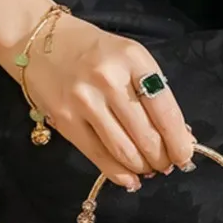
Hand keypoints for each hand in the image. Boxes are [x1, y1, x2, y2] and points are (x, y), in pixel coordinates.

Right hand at [22, 13, 194, 190]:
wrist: (38, 42)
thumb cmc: (93, 52)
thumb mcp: (130, 59)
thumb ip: (154, 94)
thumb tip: (180, 138)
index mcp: (134, 59)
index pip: (166, 111)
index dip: (179, 142)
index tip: (185, 157)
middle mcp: (109, 79)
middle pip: (147, 135)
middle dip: (162, 158)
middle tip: (165, 166)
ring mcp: (85, 101)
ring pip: (125, 151)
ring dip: (143, 167)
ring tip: (148, 169)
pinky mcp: (66, 120)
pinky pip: (100, 157)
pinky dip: (120, 174)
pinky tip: (131, 180)